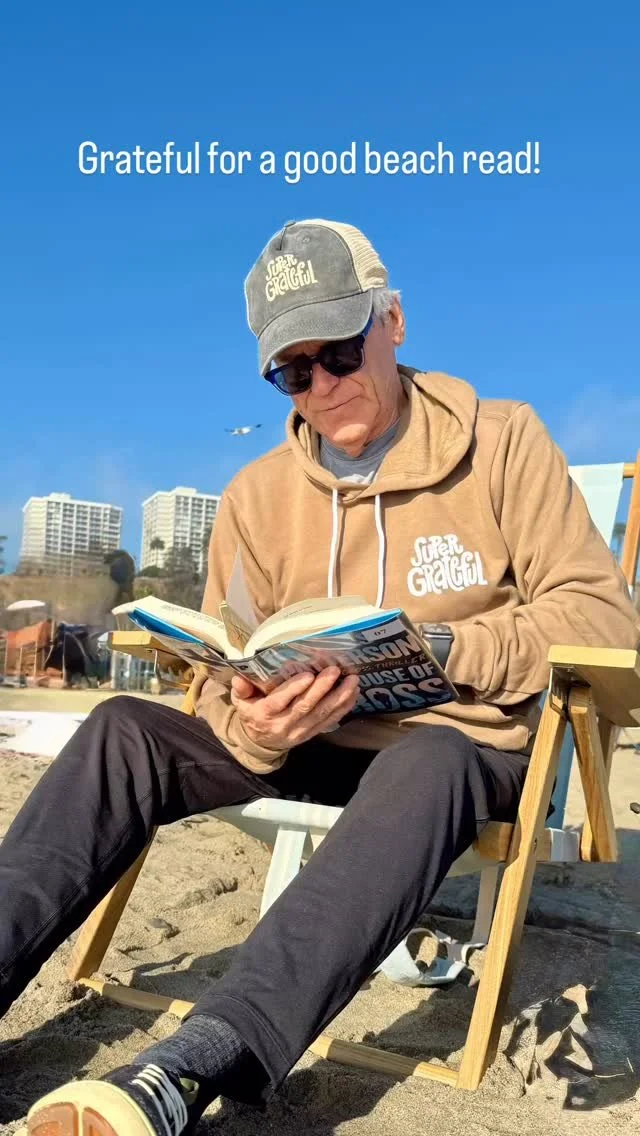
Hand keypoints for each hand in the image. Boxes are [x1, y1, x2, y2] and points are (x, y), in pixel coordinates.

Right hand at [230, 667, 359, 749]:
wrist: (260, 743)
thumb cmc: (252, 714)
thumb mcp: (241, 702)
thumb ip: (241, 690)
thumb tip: (239, 678)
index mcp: (265, 715)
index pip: (280, 701)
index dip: (294, 689)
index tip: (308, 675)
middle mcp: (284, 724)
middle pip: (306, 707)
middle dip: (322, 688)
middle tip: (334, 671)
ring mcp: (301, 731)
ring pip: (322, 714)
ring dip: (339, 697)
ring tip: (352, 681)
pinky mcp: (312, 733)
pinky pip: (330, 720)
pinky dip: (343, 707)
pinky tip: (353, 694)